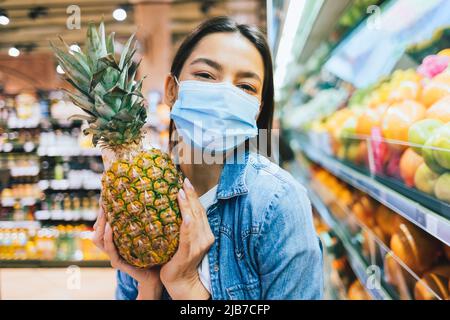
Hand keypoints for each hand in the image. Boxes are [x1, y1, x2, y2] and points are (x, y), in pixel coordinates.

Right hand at [93, 205, 161, 299]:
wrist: (157, 274)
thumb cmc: (153, 252)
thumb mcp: (145, 234)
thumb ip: (142, 221)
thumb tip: (148, 198)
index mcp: (115, 239)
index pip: (103, 223)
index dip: (102, 210)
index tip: (105, 195)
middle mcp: (111, 246)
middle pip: (97, 229)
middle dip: (99, 214)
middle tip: (104, 199)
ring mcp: (113, 255)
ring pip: (98, 238)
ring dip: (101, 223)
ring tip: (105, 210)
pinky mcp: (118, 262)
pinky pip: (110, 249)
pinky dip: (108, 237)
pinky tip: (111, 227)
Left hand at [160, 178, 214, 299]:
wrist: (182, 282)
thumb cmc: (180, 260)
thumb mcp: (185, 240)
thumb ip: (183, 226)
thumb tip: (172, 208)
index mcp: (204, 233)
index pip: (200, 211)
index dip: (194, 196)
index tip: (186, 183)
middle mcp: (204, 238)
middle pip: (198, 212)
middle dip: (191, 196)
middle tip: (184, 181)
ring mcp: (197, 246)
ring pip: (193, 221)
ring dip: (188, 206)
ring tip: (181, 192)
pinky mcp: (187, 253)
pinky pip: (187, 237)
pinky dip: (187, 226)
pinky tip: (186, 217)